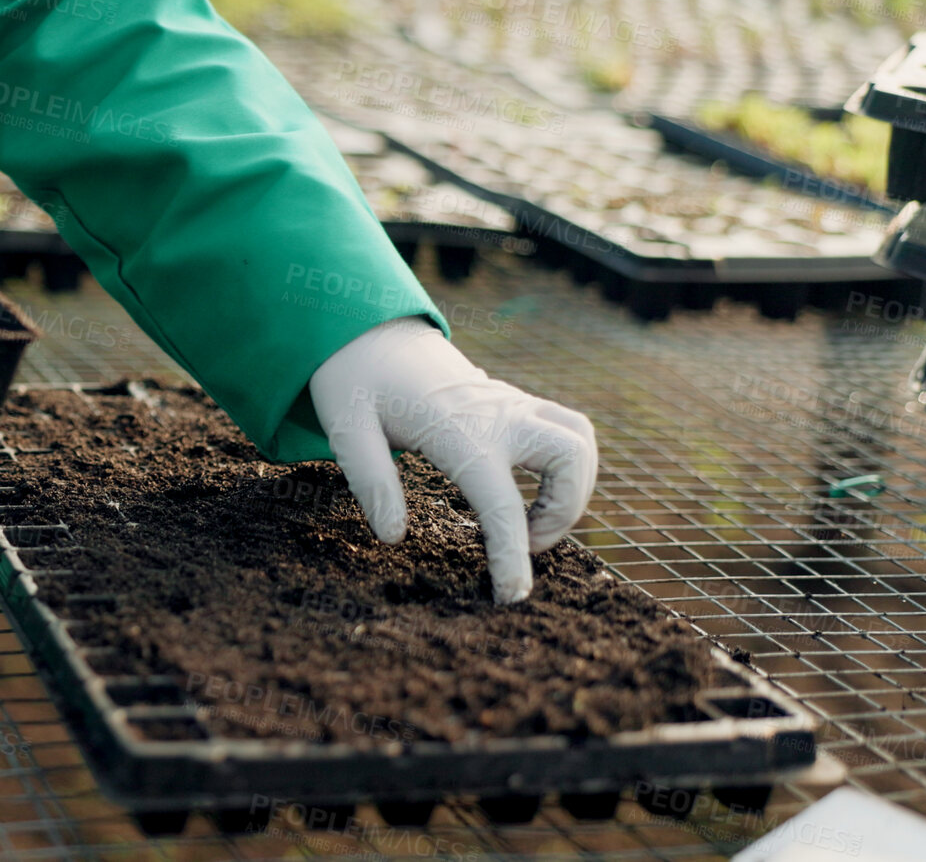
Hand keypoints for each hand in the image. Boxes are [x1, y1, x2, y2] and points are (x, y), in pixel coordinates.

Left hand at [308, 316, 596, 602]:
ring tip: (530, 521)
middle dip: (564, 511)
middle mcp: (498, 414)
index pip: (502, 503)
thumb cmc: (355, 380)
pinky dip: (567, 465)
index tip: (511, 596)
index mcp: (458, 430)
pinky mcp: (513, 402)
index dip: (512, 557)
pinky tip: (529, 491)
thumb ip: (370, 480)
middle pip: (571, 456)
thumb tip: (394, 536)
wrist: (369, 329)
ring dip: (574, 486)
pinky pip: (567, 429)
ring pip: (580, 438)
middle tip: (522, 542)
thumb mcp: (345, 427)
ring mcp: (510, 403)